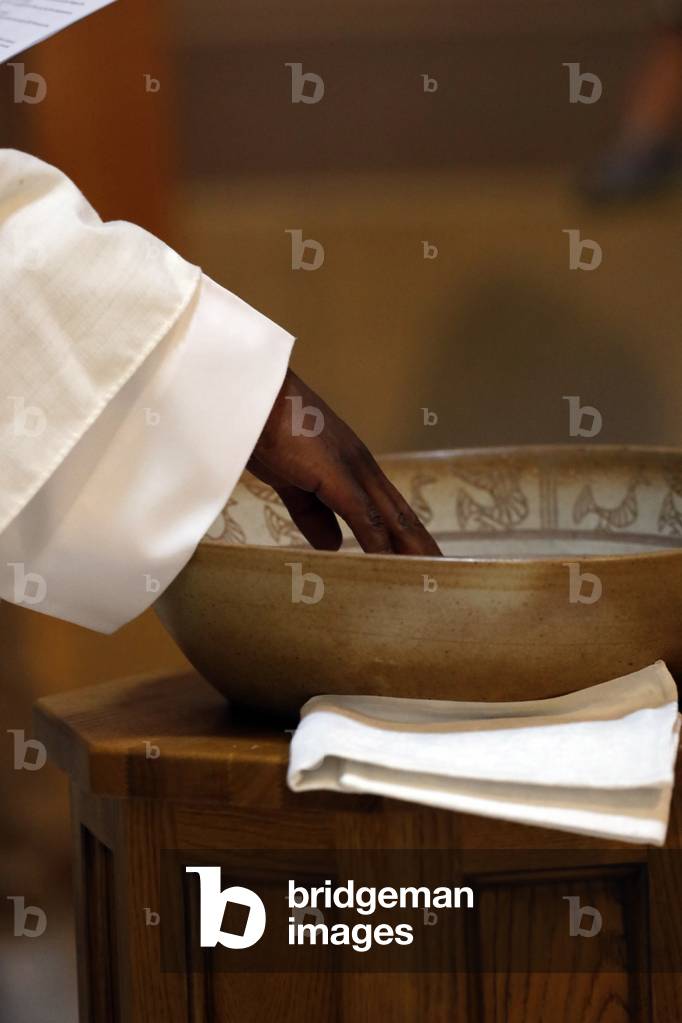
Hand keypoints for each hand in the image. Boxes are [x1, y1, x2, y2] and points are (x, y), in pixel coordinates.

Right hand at [248, 370, 441, 555]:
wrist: (247, 394)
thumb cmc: (262, 428)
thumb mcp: (289, 479)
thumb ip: (310, 512)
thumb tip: (333, 544)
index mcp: (351, 464)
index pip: (389, 508)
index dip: (408, 535)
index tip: (424, 559)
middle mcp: (360, 466)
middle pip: (400, 514)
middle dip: (422, 546)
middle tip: (444, 574)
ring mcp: (351, 469)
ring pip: (392, 516)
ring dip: (412, 549)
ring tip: (431, 575)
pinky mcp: (335, 474)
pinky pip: (364, 516)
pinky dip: (379, 545)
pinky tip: (390, 566)